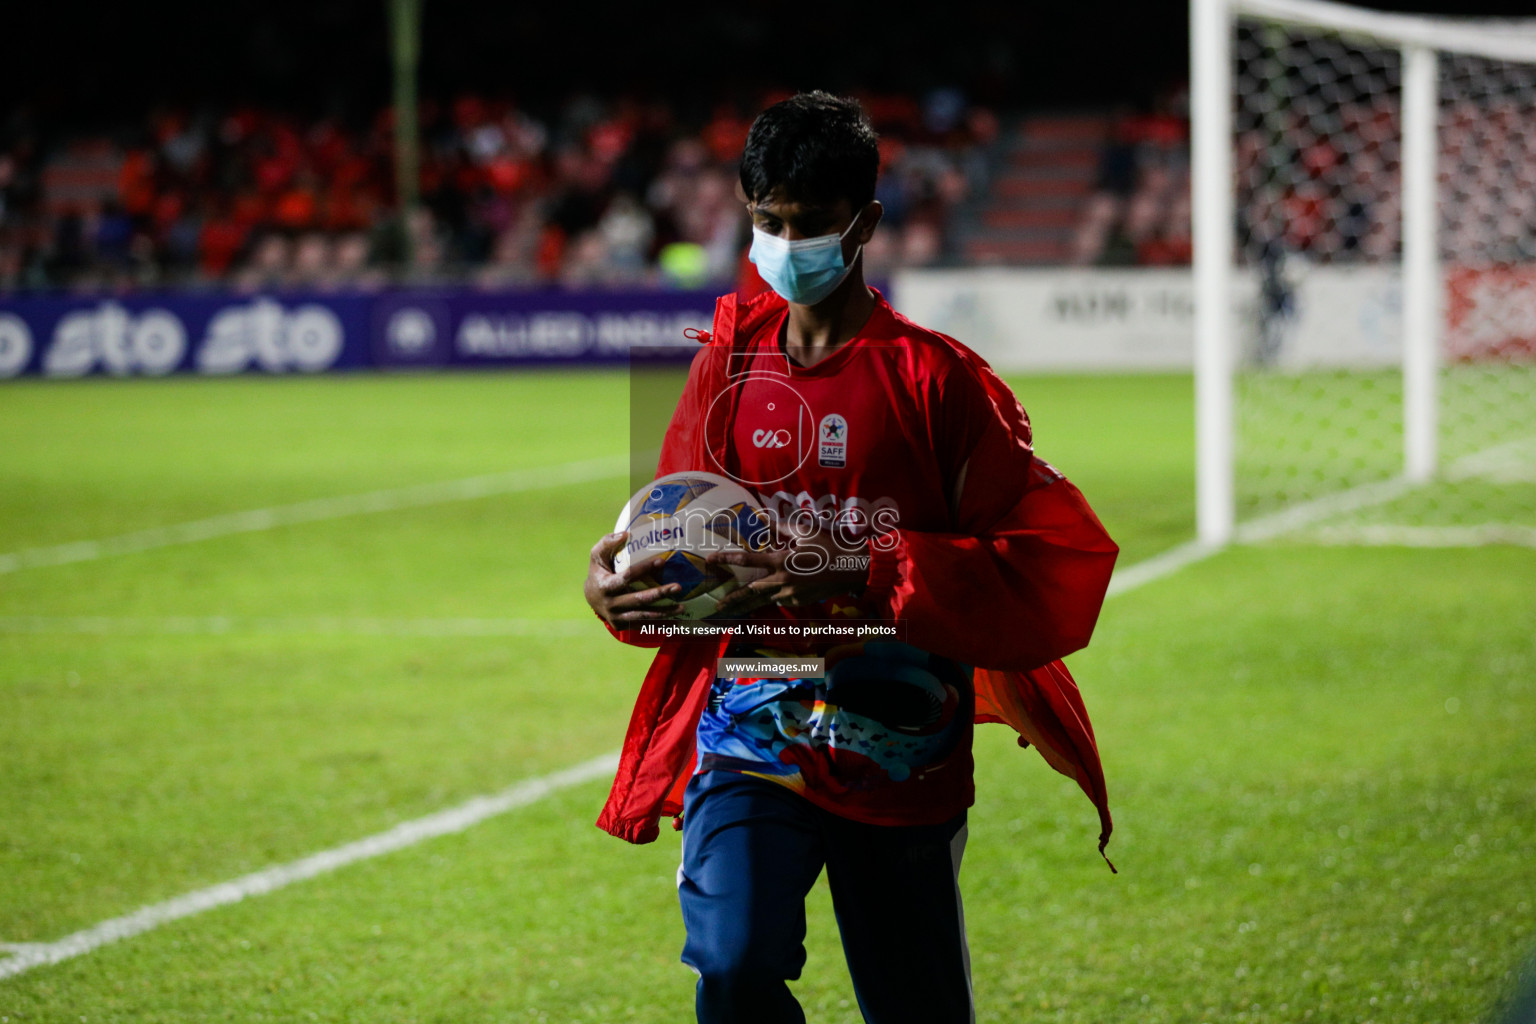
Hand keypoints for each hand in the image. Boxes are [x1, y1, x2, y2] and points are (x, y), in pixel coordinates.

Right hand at [585, 532, 684, 627]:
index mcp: (605, 586)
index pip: (626, 577)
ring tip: (681, 607)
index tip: (661, 562)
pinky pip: (643, 626)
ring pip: (643, 616)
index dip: (643, 569)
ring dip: (664, 613)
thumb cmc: (599, 571)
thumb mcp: (597, 555)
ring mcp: (616, 617)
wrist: (591, 597)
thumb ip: (608, 542)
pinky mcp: (622, 626)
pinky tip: (675, 622)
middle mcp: (610, 604)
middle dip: (659, 593)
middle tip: (678, 587)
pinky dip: (659, 625)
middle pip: (639, 599)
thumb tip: (625, 534)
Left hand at [706, 521, 868, 614]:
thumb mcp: (805, 532)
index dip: (726, 558)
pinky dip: (773, 596)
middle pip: (750, 592)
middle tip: (717, 606)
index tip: (710, 559)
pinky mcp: (799, 602)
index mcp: (781, 562)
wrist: (851, 570)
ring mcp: (791, 594)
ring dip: (749, 604)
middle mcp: (782, 581)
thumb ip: (781, 528)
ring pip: (764, 599)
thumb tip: (764, 519)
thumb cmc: (829, 548)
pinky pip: (780, 599)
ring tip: (732, 611)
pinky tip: (770, 595)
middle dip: (733, 600)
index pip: (746, 559)